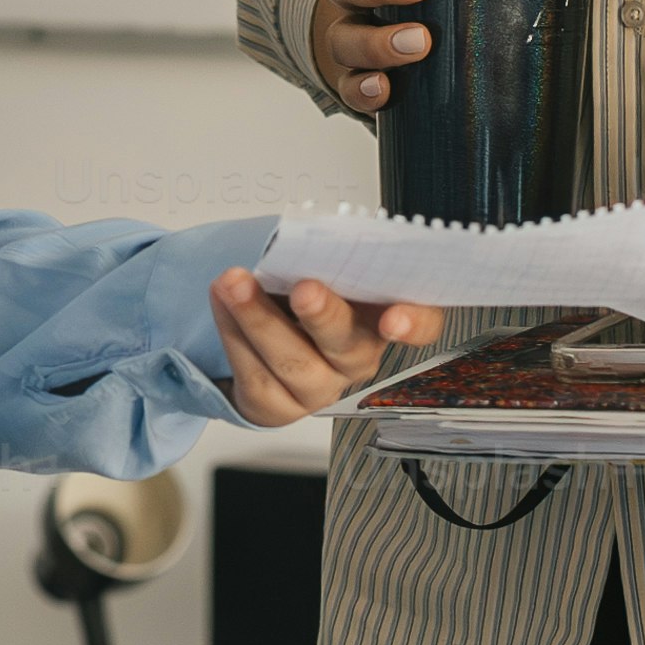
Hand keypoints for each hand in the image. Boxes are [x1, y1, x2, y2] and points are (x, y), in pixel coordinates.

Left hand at [213, 270, 433, 424]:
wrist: (269, 328)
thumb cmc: (307, 285)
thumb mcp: (326, 261)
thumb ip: (333, 254)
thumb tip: (311, 238)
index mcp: (384, 316)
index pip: (422, 324)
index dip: (414, 322)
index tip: (396, 319)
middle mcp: (358, 358)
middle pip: (348, 344)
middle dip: (323, 315)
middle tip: (303, 287)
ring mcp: (320, 388)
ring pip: (293, 362)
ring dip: (257, 319)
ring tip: (232, 283)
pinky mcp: (279, 407)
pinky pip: (256, 378)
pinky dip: (233, 334)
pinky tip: (222, 303)